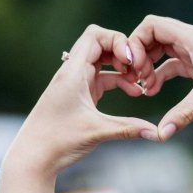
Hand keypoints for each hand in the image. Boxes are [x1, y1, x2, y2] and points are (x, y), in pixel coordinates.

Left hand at [4, 24, 155, 180]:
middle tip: (140, 71)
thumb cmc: (57, 141)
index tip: (131, 61)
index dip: (117, 41)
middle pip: (100, 44)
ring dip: (123, 69)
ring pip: (102, 62)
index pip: (94, 35)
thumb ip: (129, 128)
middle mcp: (72, 73)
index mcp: (72, 72)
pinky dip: (118, 82)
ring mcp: (75, 84)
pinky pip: (101, 78)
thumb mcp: (96, 131)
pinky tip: (135, 92)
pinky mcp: (79, 95)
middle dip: (123, 53)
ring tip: (141, 84)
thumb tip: (159, 134)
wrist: (33, 157)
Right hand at [127, 15, 192, 139]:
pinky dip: (161, 73)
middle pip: (154, 36)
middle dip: (140, 56)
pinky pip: (174, 63)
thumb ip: (182, 115)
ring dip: (150, 66)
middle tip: (136, 78)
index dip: (136, 42)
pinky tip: (154, 91)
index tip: (135, 66)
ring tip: (144, 87)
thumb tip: (160, 135)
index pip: (152, 25)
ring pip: (163, 50)